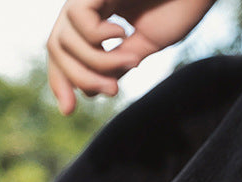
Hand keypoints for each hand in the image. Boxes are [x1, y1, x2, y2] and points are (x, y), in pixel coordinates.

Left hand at [47, 0, 215, 113]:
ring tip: (131, 60)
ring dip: (96, 62)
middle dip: (78, 78)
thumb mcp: (144, 45)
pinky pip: (78, 18)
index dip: (61, 83)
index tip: (69, 111)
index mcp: (96, 18)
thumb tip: (90, 91)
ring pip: (63, 40)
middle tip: (111, 92)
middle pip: (57, 50)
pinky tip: (122, 32)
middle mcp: (88, 4)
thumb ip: (115, 66)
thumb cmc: (184, 3)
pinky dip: (96, 36)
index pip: (63, 54)